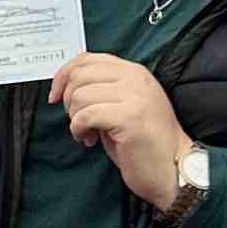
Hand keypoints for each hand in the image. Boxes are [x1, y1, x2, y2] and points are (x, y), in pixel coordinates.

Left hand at [50, 51, 192, 210]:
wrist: (171, 168)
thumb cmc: (143, 142)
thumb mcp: (122, 105)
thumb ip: (102, 89)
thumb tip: (65, 85)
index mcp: (134, 71)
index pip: (87, 59)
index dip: (63, 75)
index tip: (55, 95)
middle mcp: (135, 78)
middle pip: (79, 75)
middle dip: (68, 101)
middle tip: (77, 121)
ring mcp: (134, 96)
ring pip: (80, 96)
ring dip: (75, 119)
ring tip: (87, 134)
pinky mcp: (129, 117)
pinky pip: (86, 115)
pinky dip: (78, 129)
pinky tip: (88, 140)